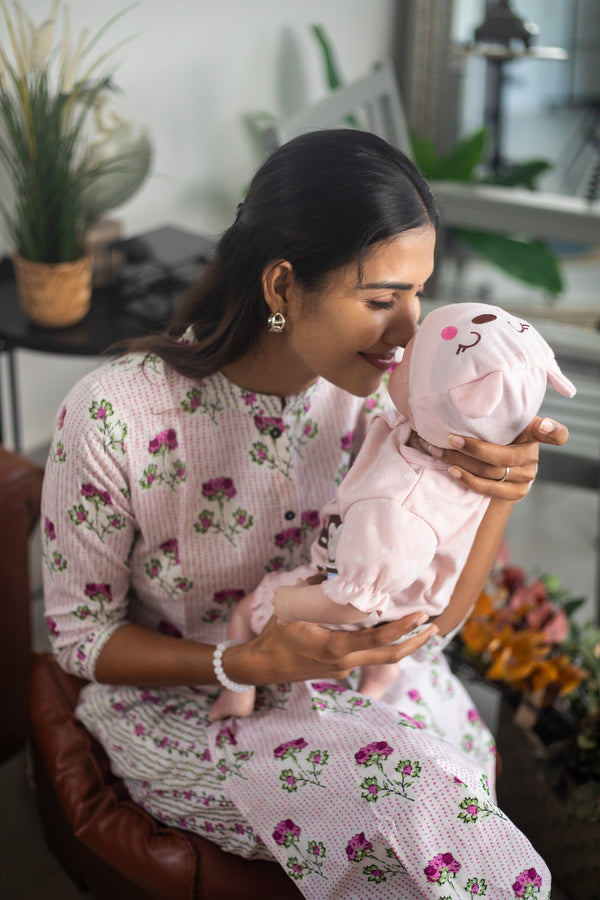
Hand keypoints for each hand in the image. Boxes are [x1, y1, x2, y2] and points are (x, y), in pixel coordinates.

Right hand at [225, 611, 437, 684]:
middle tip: (435, 627)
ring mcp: (342, 668)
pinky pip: (365, 654)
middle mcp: (344, 662)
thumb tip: (332, 573)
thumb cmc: (275, 636)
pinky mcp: (338, 668)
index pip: (377, 640)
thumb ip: (315, 590)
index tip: (421, 618)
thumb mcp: (293, 609)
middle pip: (389, 656)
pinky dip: (378, 642)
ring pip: (379, 656)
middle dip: (415, 642)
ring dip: (400, 642)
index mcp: (335, 649)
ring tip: (419, 627)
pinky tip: (383, 628)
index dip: (402, 629)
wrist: (260, 667)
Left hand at [424, 415, 568, 499]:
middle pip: (507, 456)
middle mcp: (533, 455)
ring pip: (493, 472)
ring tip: (439, 452)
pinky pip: (491, 489)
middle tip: (450, 439)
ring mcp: (527, 476)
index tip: (543, 425)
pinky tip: (452, 470)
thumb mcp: (496, 421)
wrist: (492, 464)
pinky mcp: (517, 492)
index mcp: (532, 433)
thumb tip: (467, 395)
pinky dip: (468, 480)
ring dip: (461, 462)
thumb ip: (493, 413)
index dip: (552, 430)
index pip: (555, 433)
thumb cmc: (490, 433)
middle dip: (475, 448)